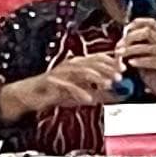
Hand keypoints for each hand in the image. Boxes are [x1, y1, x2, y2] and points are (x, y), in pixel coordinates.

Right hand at [0, 49, 129, 121]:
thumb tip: (121, 95)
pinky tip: (88, 98)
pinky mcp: (51, 82)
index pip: (97, 57)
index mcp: (78, 64)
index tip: (125, 68)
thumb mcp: (83, 94)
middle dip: (107, 68)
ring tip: (108, 85)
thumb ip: (100, 94)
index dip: (112, 61)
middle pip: (91, 62)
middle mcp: (70, 64)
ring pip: (80, 70)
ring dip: (96, 77)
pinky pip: (67, 85)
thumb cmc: (57, 92)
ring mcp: (60, 72)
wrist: (30, 96)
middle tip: (120, 76)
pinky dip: (79, 91)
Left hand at [114, 19, 155, 102]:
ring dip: (132, 49)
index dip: (136, 24)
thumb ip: (138, 53)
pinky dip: (141, 61)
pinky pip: (155, 61)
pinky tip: (132, 63)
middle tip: (119, 45)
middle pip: (148, 32)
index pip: (151, 24)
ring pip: (150, 46)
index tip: (124, 31)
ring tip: (121, 54)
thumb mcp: (147, 63)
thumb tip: (121, 47)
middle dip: (131, 37)